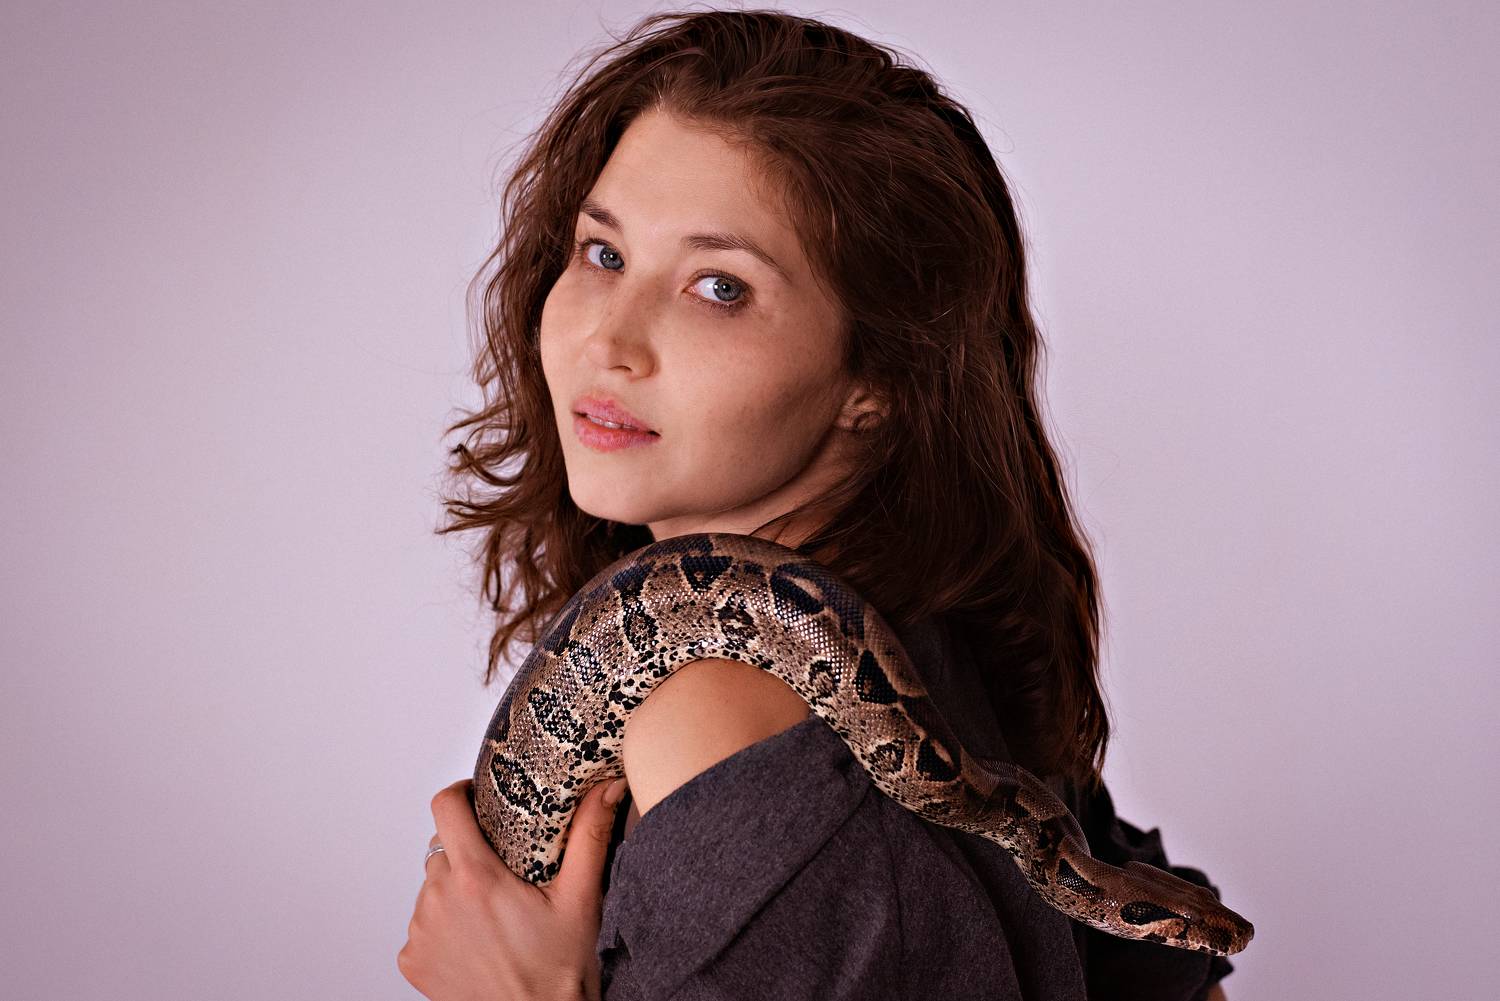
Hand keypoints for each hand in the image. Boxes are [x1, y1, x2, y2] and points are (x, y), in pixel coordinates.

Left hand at [398, 775, 628, 1000]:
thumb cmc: (558, 971)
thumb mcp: (580, 899)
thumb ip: (589, 835)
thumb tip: (606, 789)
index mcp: (476, 878)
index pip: (446, 807)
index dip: (460, 794)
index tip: (476, 798)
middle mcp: (439, 900)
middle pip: (442, 848)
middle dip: (469, 850)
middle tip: (502, 869)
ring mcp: (421, 932)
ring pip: (432, 887)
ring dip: (454, 888)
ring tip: (491, 912)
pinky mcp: (412, 960)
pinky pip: (422, 924)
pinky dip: (443, 925)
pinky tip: (474, 940)